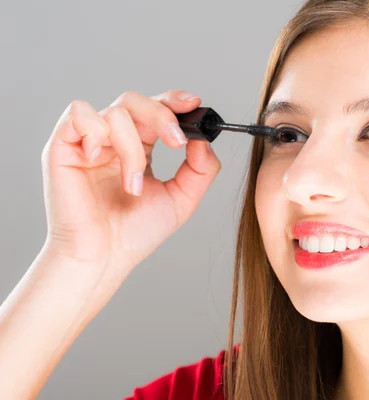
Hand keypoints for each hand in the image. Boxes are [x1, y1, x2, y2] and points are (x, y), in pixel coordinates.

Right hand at [40, 90, 220, 301]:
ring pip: (116, 112)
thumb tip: (204, 140)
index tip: (195, 104)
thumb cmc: (135, 233)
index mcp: (139, 147)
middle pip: (136, 101)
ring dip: (132, 149)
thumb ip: (201, 170)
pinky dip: (96, 131)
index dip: (174, 100)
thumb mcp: (182, 200)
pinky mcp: (63, 147)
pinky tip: (99, 159)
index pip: (156, 109)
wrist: (104, 258)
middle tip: (177, 142)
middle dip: (161, 116)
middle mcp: (113, 139)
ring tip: (133, 185)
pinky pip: (78, 114)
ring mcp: (88, 142)